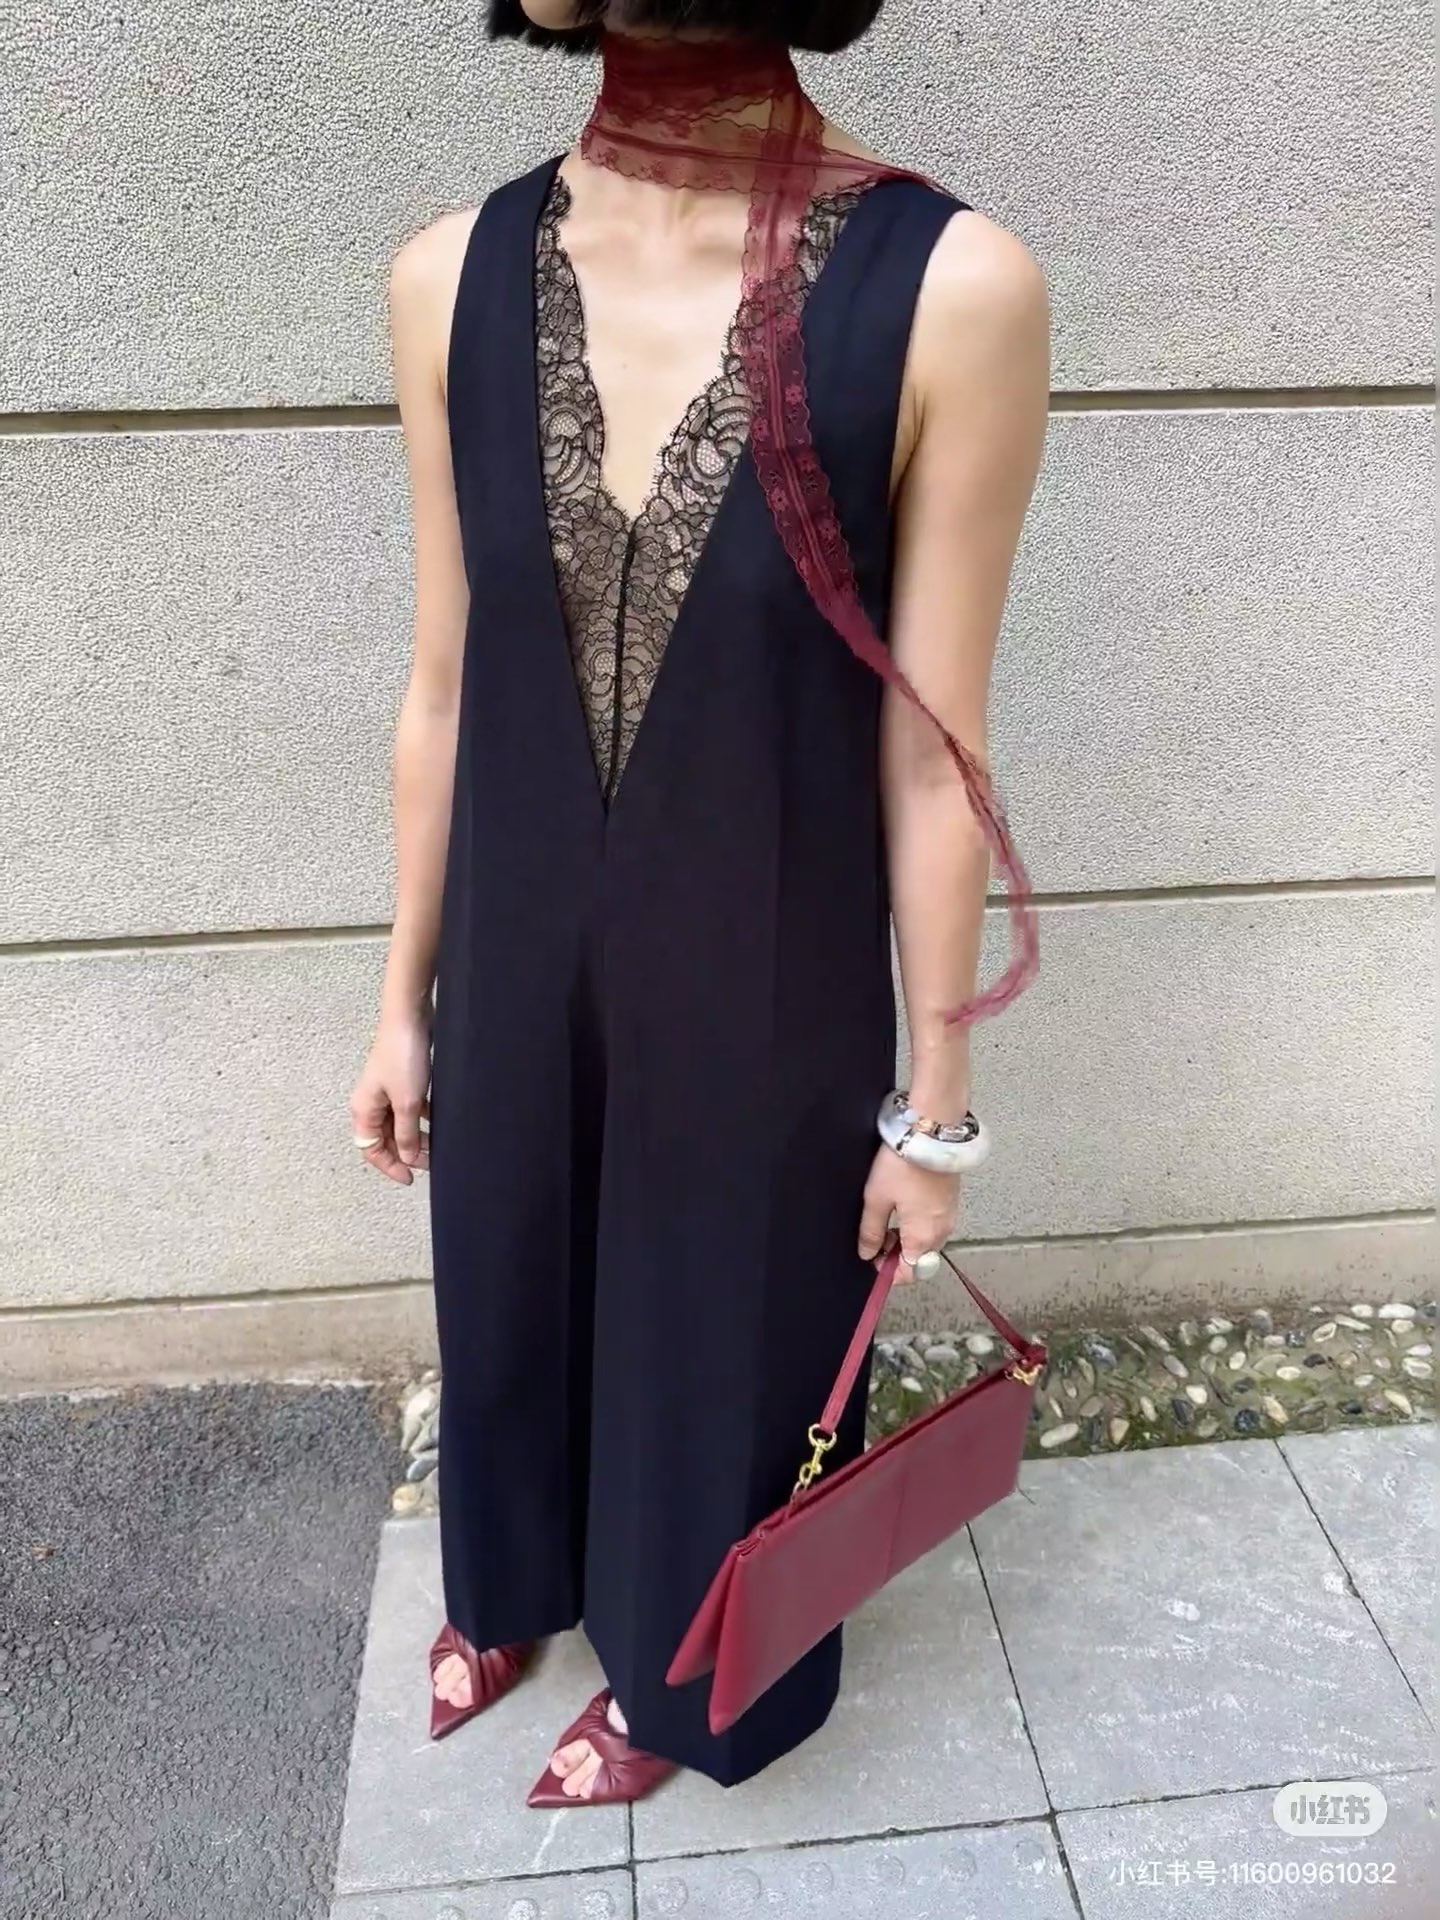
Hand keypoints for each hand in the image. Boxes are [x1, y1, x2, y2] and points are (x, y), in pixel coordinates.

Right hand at [350, 1010, 432, 1185]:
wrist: (411, 1018)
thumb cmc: (403, 1057)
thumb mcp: (407, 1102)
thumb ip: (406, 1134)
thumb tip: (407, 1157)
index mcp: (363, 1110)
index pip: (371, 1150)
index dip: (390, 1166)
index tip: (411, 1177)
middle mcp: (371, 1102)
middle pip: (385, 1139)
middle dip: (406, 1153)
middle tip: (429, 1162)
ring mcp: (386, 1091)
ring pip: (399, 1124)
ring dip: (415, 1137)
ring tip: (436, 1145)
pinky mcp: (401, 1080)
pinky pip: (408, 1108)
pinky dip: (421, 1119)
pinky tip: (437, 1122)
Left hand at [857, 1143, 960, 1284]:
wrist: (931, 1131)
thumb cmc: (904, 1163)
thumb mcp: (876, 1198)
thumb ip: (870, 1231)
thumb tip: (866, 1253)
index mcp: (922, 1237)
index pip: (910, 1274)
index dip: (889, 1272)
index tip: (872, 1260)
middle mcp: (941, 1231)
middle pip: (920, 1260)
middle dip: (896, 1255)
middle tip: (875, 1237)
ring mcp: (949, 1216)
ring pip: (927, 1243)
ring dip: (907, 1240)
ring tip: (887, 1218)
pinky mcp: (951, 1202)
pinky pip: (934, 1225)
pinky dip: (918, 1225)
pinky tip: (902, 1206)